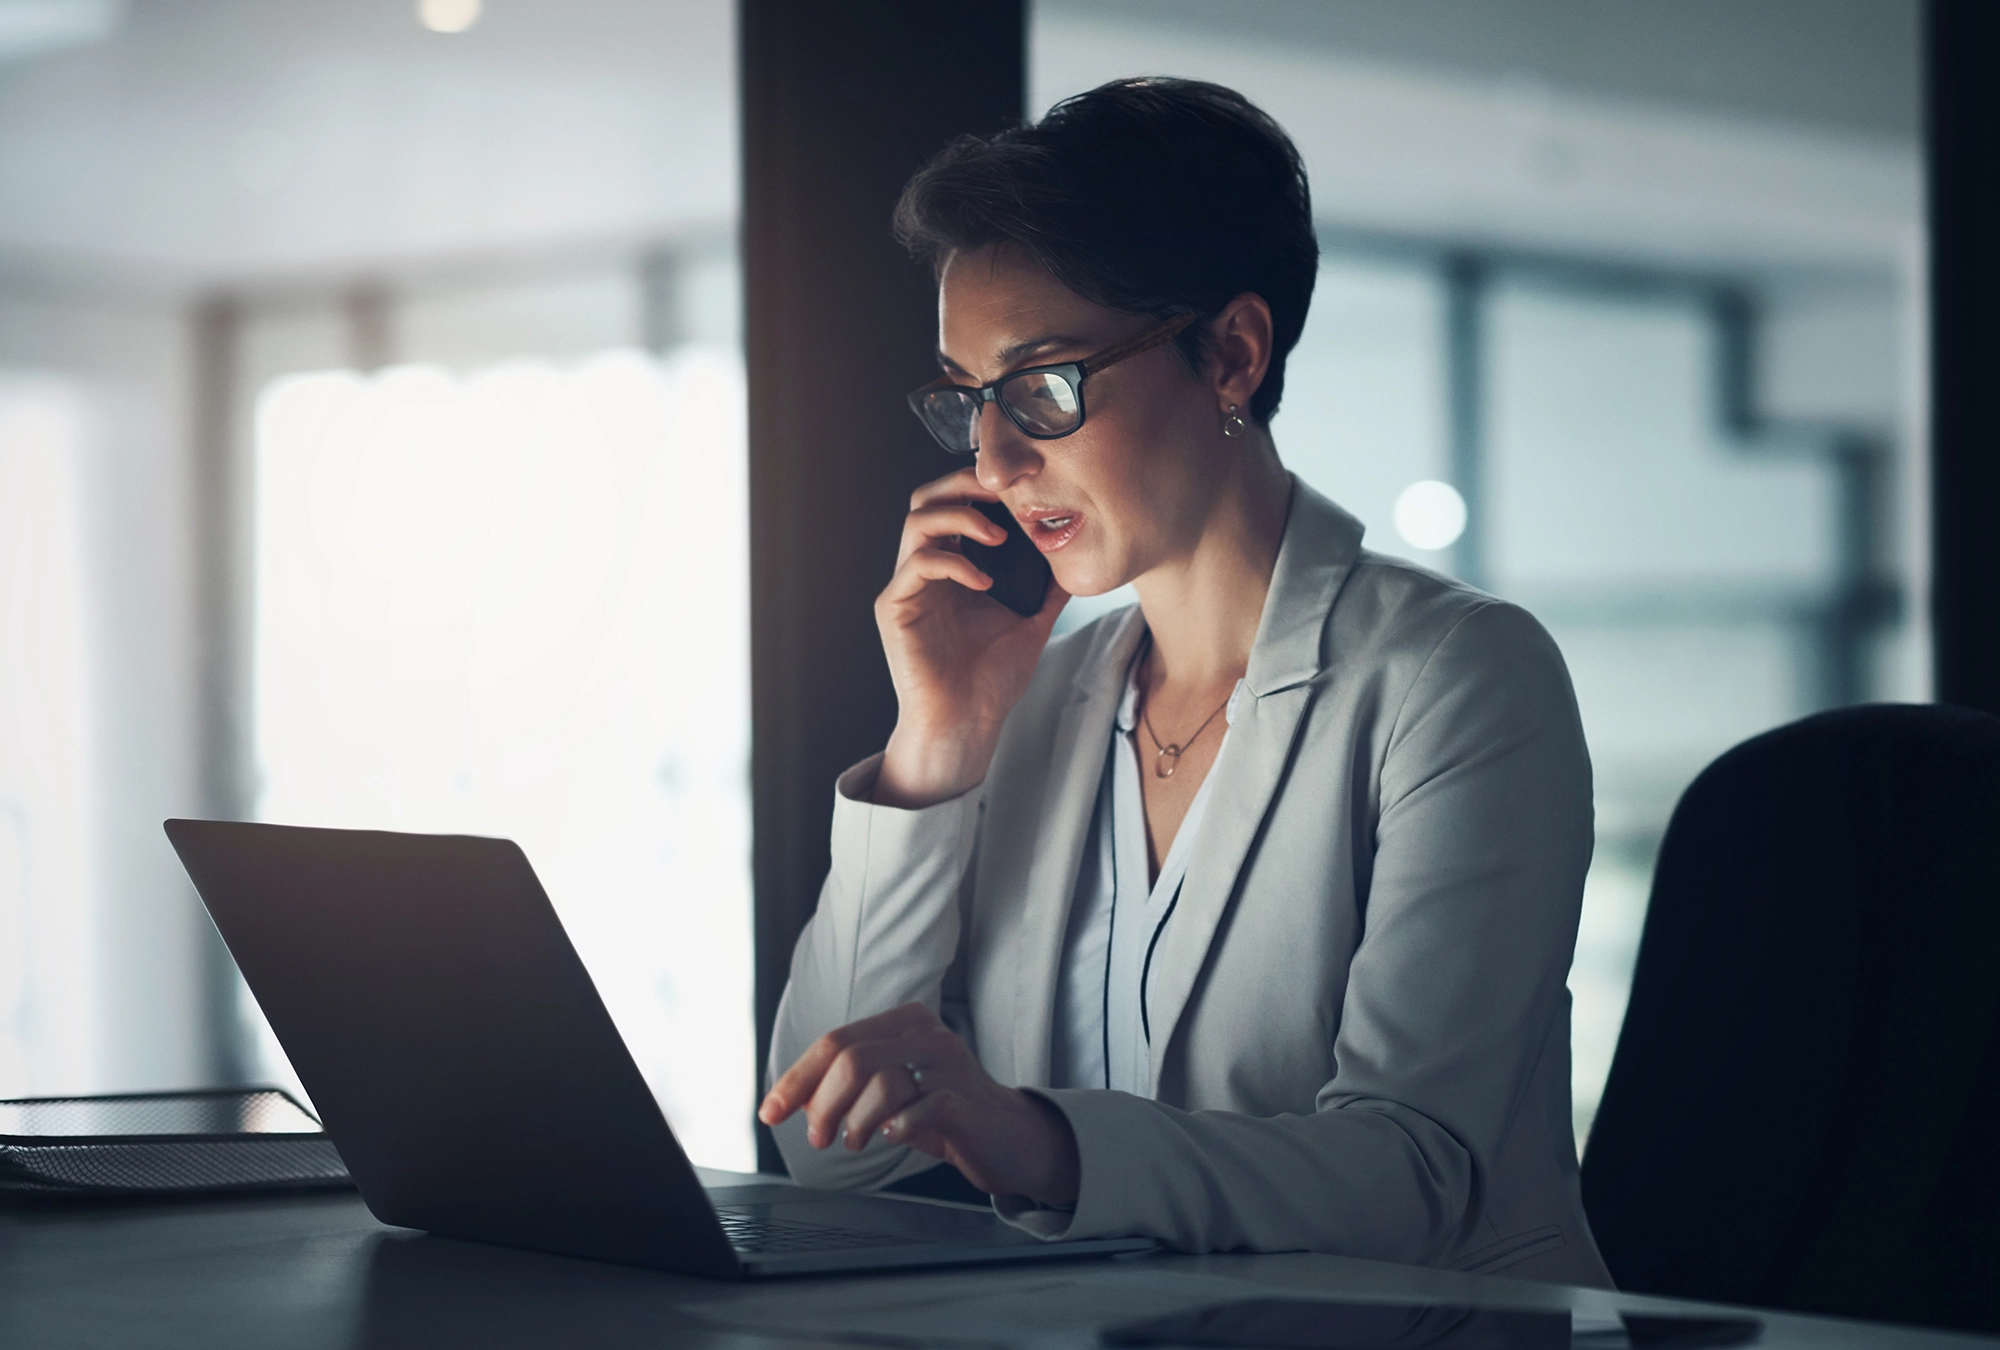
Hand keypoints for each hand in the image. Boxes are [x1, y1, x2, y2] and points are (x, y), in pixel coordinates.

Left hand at [758, 1002, 1080, 1207]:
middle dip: (822, 1104)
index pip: (835, 1041)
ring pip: (880, 1083)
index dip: (796, 1078)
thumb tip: (796, 1100)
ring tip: (854, 1141)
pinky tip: (891, 1136)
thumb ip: (849, 1085)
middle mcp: (927, 1034)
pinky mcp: (966, 1100)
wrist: (1008, 1138)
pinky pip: (918, 1109)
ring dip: (854, 1122)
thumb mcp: (892, 1090)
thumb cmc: (943, 1112)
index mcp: (904, 1022)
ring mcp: (951, 1064)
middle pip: (852, 1059)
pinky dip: (895, 1128)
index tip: (771, 1111)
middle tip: (818, 1136)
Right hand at [874, 468, 1067, 807]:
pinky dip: (954, 563)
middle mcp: (924, 570)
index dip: (982, 488)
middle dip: (965, 485)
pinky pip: (918, 564)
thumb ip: (1046, 589)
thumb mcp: (1030, 622)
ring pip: (917, 521)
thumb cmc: (990, 681)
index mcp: (951, 568)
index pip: (954, 505)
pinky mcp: (895, 607)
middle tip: (1004, 495)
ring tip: (999, 535)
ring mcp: (907, 587)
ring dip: (961, 517)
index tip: (1021, 487)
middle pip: (927, 499)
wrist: (967, 725)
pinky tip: (984, 582)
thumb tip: (1074, 557)